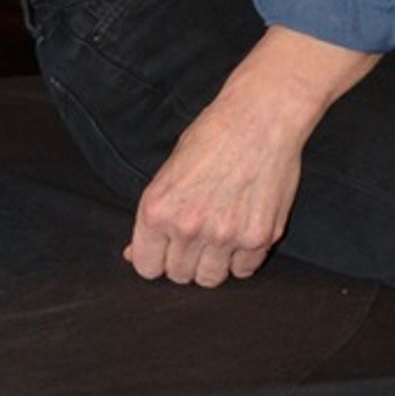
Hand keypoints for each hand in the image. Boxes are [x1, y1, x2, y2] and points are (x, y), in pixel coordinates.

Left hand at [123, 25, 378, 287]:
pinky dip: (242, 257)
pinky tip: (241, 230)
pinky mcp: (260, 237)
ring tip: (219, 234)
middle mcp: (189, 229)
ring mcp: (226, 236)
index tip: (165, 250)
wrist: (260, 117)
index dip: (155, 259)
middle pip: (179, 276)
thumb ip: (153, 218)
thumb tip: (134, 254)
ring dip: (212, 263)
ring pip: (211, 279)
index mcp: (158, 211)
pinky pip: (244, 270)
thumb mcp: (168, 171)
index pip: (147, 267)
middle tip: (196, 235)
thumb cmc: (210, 136)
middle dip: (184, 260)